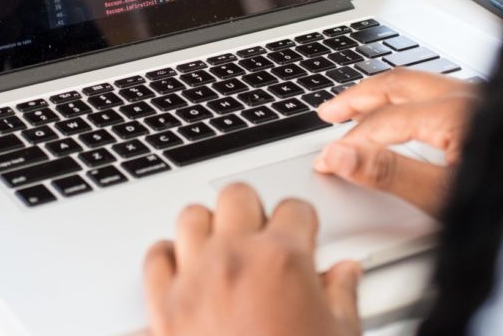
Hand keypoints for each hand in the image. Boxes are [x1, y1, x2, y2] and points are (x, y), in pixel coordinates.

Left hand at [143, 183, 362, 335]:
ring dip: (209, 228)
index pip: (295, 209)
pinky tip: (186, 270)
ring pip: (191, 217)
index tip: (303, 236)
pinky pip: (156, 258)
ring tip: (224, 246)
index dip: (303, 224)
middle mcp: (234, 259)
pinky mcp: (163, 306)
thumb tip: (346, 274)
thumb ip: (342, 296)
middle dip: (253, 211)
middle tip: (264, 235)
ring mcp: (194, 279)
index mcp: (282, 260)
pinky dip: (169, 258)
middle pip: (237, 196)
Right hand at [313, 69, 476, 215]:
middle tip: (328, 113)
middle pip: (398, 84)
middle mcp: (469, 96)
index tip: (326, 160)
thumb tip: (339, 156)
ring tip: (357, 109)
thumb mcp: (442, 196)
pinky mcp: (493, 111)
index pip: (384, 121)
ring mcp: (483, 100)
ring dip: (382, 95)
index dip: (350, 141)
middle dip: (358, 98)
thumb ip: (388, 173)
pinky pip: (438, 93)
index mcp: (455, 112)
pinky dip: (408, 100)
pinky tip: (402, 115)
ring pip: (419, 84)